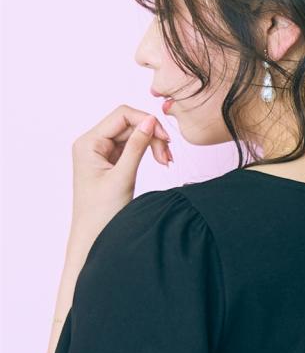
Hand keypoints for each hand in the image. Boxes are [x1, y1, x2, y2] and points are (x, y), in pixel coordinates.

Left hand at [69, 104, 171, 234]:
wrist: (93, 237)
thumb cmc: (101, 213)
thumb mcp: (123, 177)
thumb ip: (137, 147)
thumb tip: (150, 121)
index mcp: (88, 143)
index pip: (121, 115)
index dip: (146, 120)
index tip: (166, 138)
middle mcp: (92, 144)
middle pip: (129, 124)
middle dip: (152, 136)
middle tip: (168, 157)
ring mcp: (101, 152)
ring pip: (133, 135)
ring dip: (152, 144)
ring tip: (166, 161)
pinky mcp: (110, 162)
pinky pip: (132, 147)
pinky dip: (148, 151)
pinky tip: (161, 161)